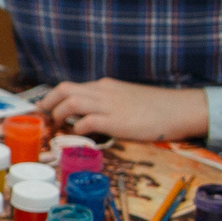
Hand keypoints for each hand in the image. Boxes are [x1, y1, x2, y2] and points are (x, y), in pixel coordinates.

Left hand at [34, 78, 209, 141]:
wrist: (180, 109)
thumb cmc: (157, 107)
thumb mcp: (127, 99)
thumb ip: (108, 104)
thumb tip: (91, 117)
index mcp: (105, 86)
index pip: (72, 87)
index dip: (54, 97)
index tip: (44, 108)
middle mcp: (103, 91)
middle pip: (64, 89)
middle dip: (47, 102)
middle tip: (41, 116)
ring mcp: (109, 105)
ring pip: (71, 101)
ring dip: (58, 114)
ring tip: (57, 125)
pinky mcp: (116, 121)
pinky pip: (87, 121)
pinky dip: (77, 128)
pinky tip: (79, 134)